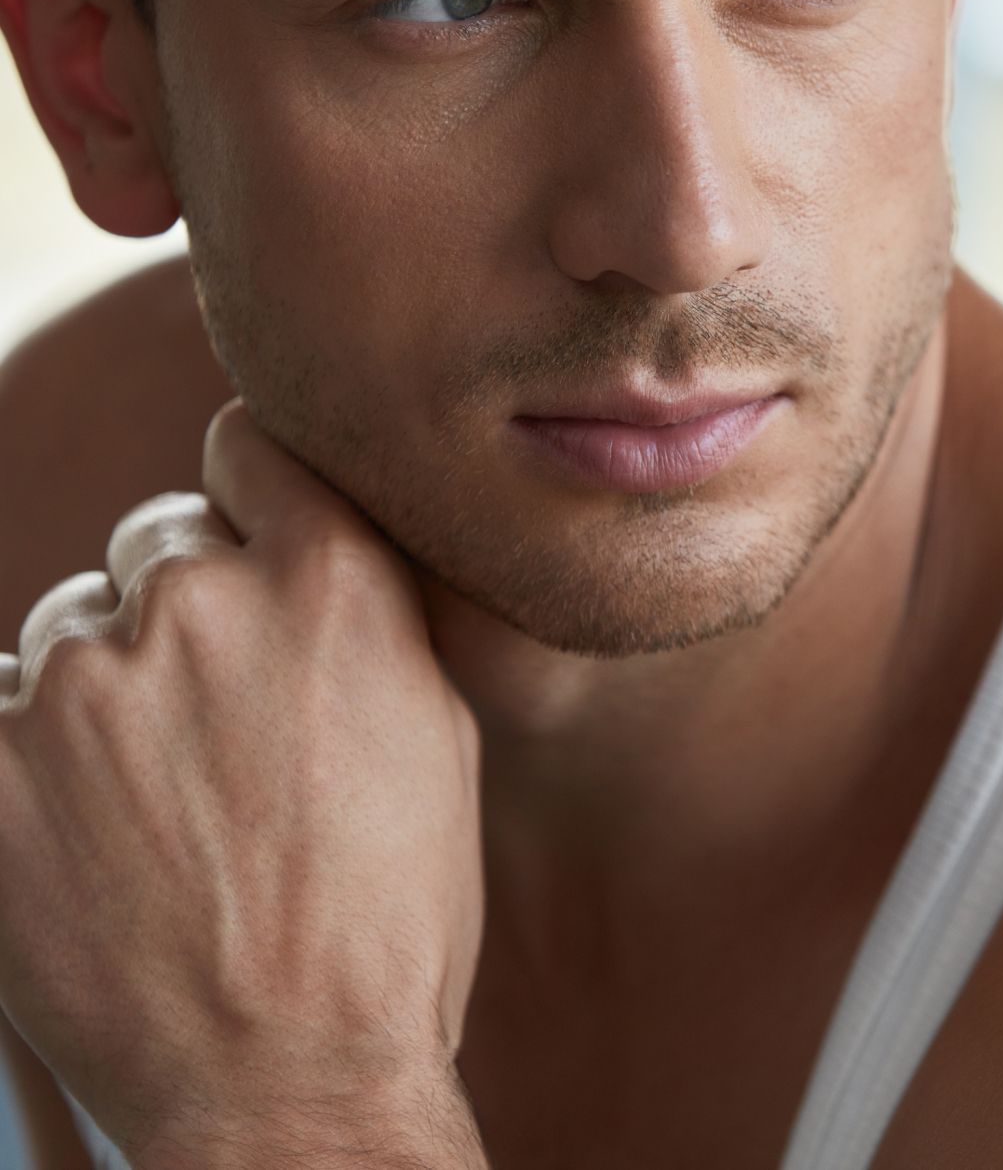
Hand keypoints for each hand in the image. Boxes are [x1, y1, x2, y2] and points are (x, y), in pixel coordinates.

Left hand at [0, 400, 485, 1165]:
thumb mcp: (436, 731)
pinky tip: (81, 826)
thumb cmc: (389, 914)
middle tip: (211, 725)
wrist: (286, 1084)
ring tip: (151, 801)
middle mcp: (202, 603)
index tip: (242, 542)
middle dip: (181, 611)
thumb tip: (304, 538)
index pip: (246, 444)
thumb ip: (365, 606)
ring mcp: (83, 682)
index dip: (243, 494)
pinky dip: (28, 751)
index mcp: (332, 582)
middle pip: (155, 541)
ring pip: (71, 626)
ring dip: (103, 687)